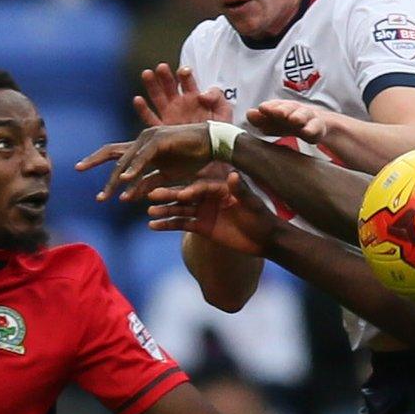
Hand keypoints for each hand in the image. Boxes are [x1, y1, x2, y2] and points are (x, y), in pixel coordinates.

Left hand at [76, 124, 218, 202]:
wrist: (212, 146)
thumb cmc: (191, 158)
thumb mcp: (165, 176)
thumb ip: (147, 184)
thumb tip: (127, 197)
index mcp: (141, 148)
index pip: (113, 154)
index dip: (94, 160)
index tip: (78, 169)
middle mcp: (141, 141)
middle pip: (113, 155)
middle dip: (95, 166)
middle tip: (85, 180)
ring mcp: (149, 138)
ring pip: (127, 161)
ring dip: (117, 179)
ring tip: (107, 195)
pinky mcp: (160, 140)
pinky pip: (143, 157)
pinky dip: (134, 169)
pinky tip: (126, 180)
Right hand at [134, 64, 232, 127]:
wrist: (214, 154)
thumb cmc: (220, 132)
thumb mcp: (224, 112)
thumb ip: (217, 97)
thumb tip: (201, 94)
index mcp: (194, 97)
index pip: (187, 81)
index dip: (184, 74)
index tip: (183, 72)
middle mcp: (180, 104)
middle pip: (169, 85)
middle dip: (165, 76)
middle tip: (161, 67)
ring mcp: (170, 116)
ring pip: (157, 98)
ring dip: (152, 85)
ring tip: (147, 74)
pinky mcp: (163, 130)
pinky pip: (150, 119)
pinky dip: (143, 109)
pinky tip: (138, 99)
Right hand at [144, 172, 278, 255]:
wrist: (264, 239)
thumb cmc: (262, 218)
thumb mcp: (252, 204)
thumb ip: (241, 190)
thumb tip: (233, 174)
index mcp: (220, 188)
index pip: (202, 187)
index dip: (192, 191)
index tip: (182, 195)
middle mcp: (209, 197)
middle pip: (186, 195)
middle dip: (170, 196)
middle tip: (152, 194)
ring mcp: (203, 211)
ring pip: (180, 210)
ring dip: (165, 210)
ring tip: (149, 210)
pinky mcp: (201, 226)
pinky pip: (181, 225)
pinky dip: (167, 225)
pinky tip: (152, 225)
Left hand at [247, 99, 345, 146]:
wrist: (318, 124)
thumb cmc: (292, 123)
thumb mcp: (277, 123)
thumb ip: (263, 120)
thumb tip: (249, 114)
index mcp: (283, 109)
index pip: (275, 106)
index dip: (269, 107)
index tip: (261, 108)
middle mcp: (295, 111)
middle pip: (289, 108)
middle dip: (282, 109)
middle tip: (276, 112)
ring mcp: (308, 118)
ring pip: (304, 115)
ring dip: (298, 116)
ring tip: (293, 120)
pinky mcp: (319, 128)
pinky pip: (316, 127)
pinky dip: (311, 129)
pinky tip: (307, 132)